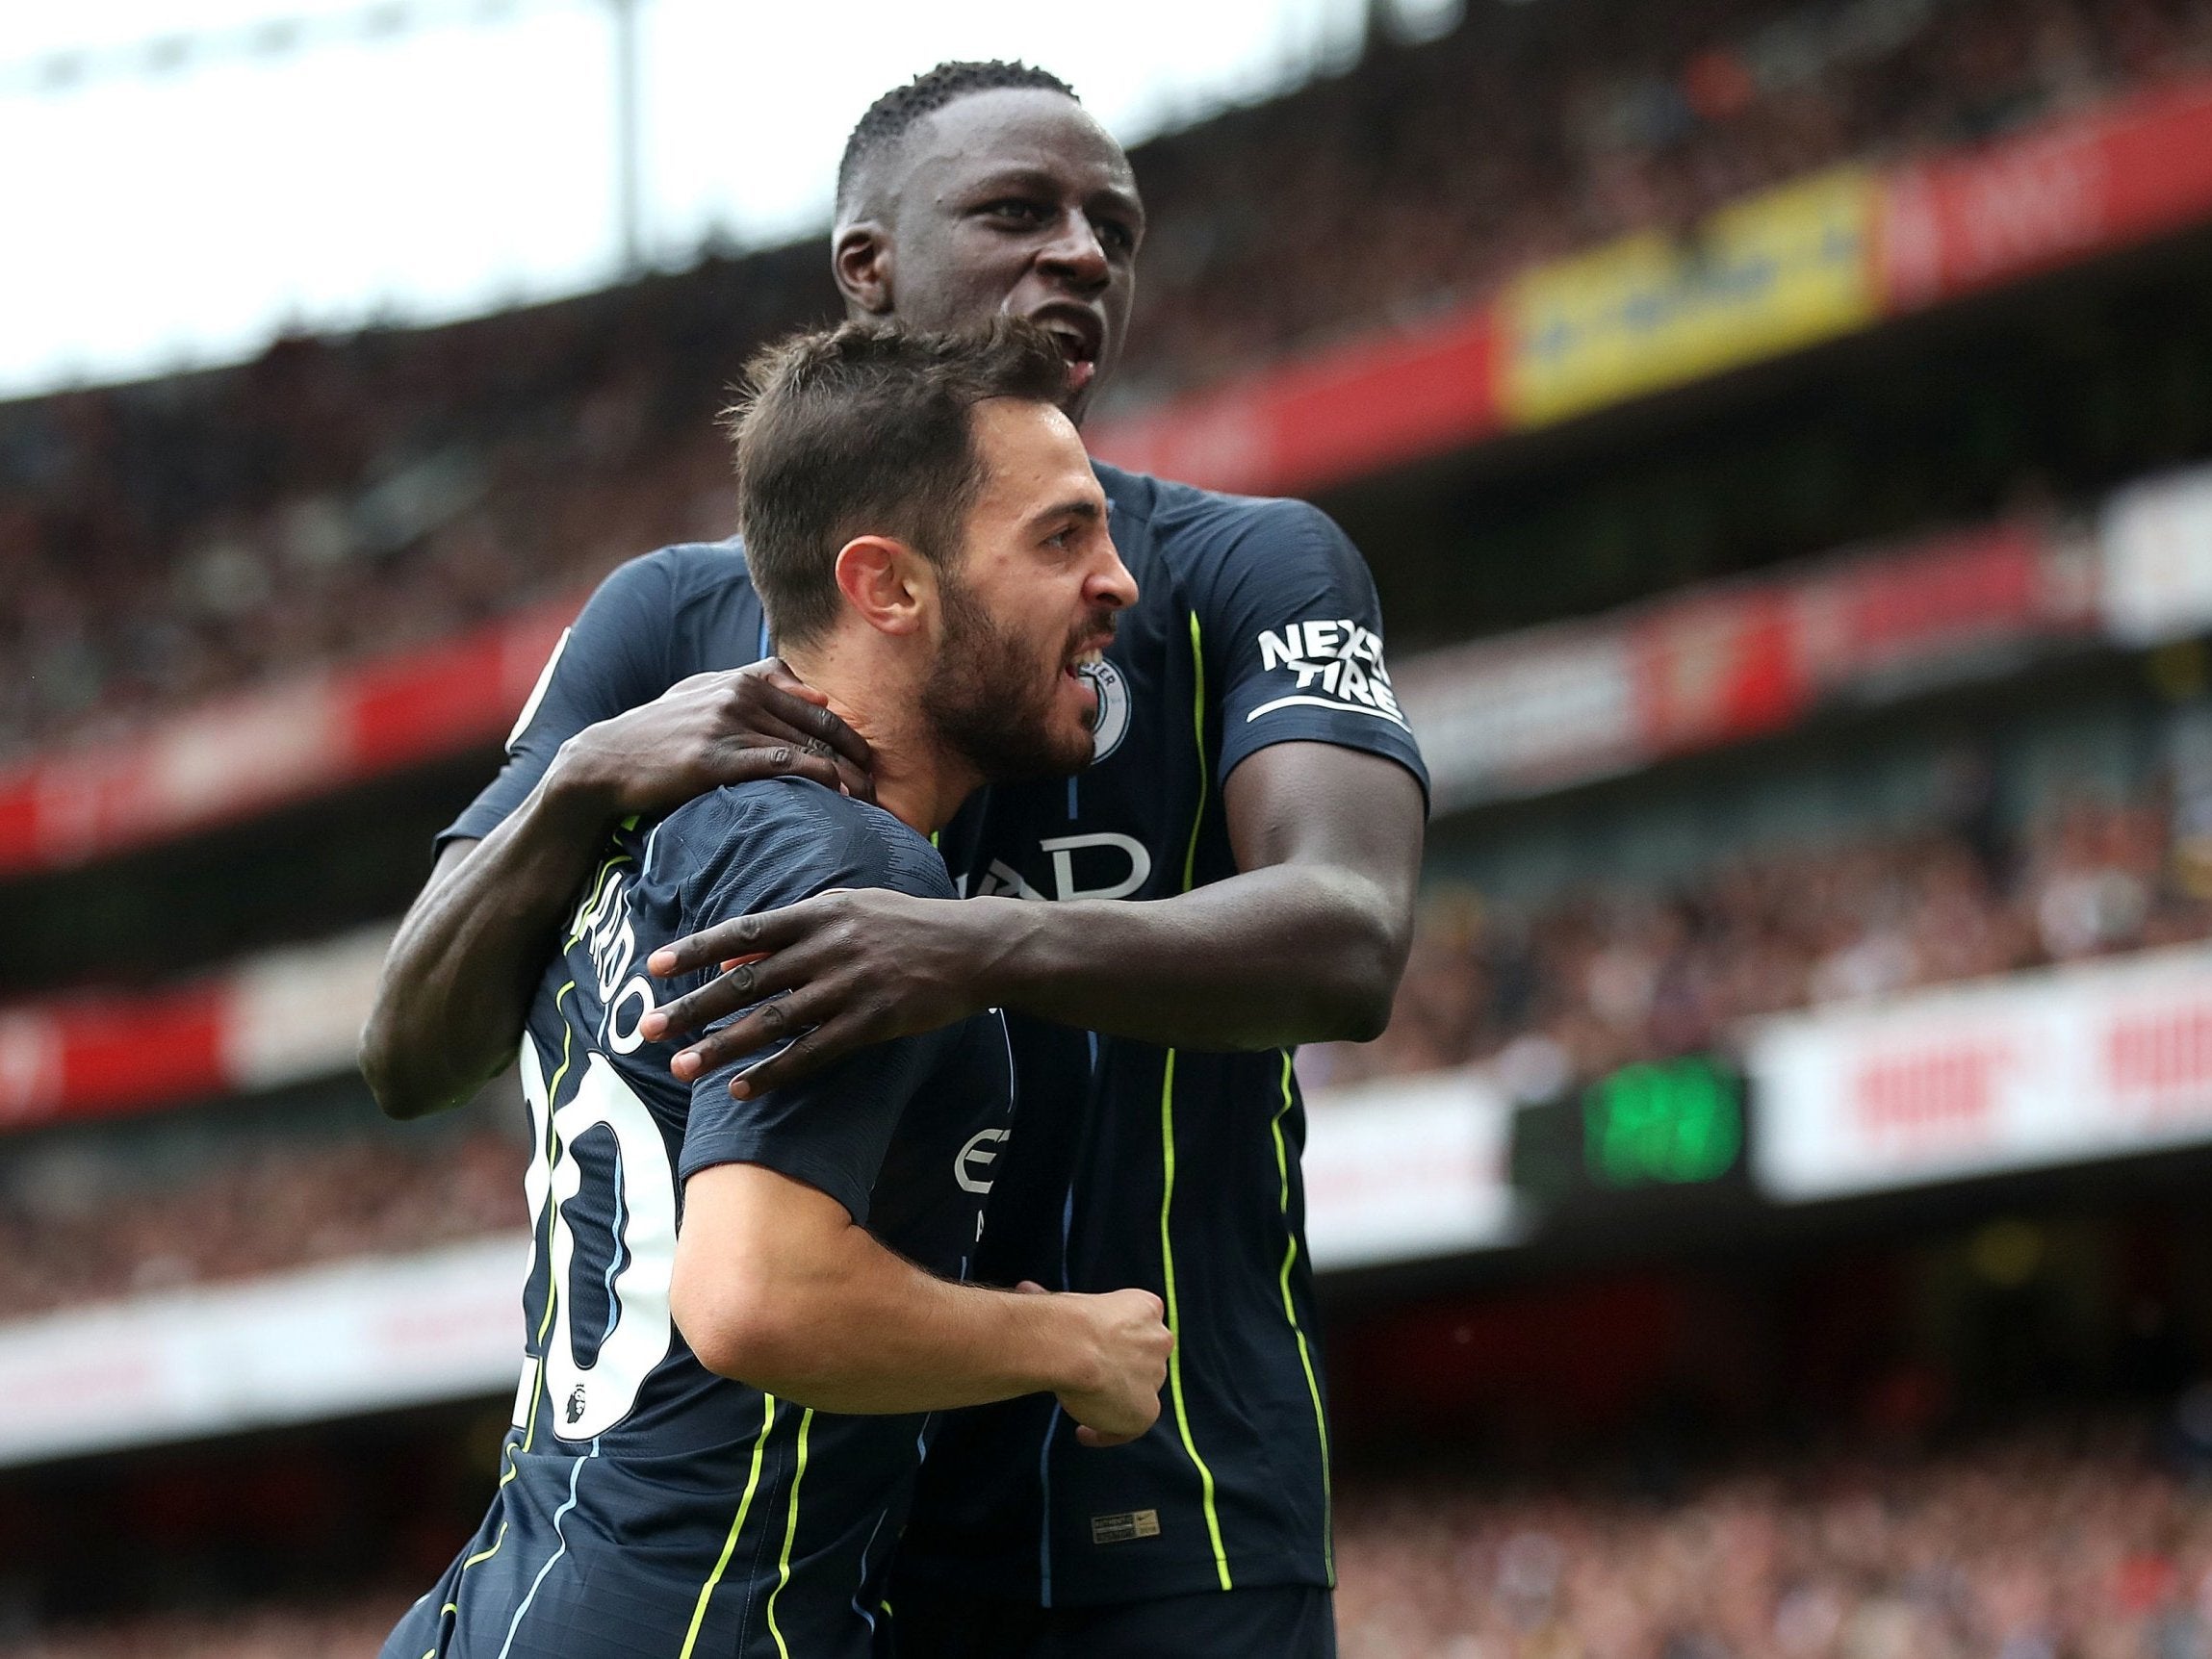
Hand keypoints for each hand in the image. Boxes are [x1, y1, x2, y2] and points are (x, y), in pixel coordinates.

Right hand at [548, 659, 872, 818]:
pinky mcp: (717, 758)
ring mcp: (728, 724)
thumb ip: (755, 685)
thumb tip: (814, 694)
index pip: (815, 704)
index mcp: (743, 678)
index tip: (868, 759)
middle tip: (882, 782)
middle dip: (856, 755)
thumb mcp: (701, 695)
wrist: (604, 764)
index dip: (848, 732)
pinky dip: (818, 776)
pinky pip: (783, 763)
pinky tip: (840, 794)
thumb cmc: (658, 735)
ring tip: (872, 798)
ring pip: (808, 745)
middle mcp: (740, 694)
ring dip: (847, 773)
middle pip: (820, 725)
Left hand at [641, 888, 1005, 1094]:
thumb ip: (794, 929)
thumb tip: (733, 958)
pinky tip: (741, 1089)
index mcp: (820, 912)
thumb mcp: (851, 908)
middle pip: (747, 981)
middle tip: (649, 1031)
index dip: (696, 949)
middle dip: (693, 1007)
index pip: (744, 931)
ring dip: (722, 1047)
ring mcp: (851, 987)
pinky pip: (812, 1053)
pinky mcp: (873, 1023)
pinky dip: (773, 1072)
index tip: (654, 966)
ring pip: (772, 1021)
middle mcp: (829, 947)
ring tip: (683, 1068)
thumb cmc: (906, 925)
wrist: (973, 948)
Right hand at [1022, 1282, 1170, 1447]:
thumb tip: (1024, 1288)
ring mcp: (1155, 1377)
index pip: (1139, 1324)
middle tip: (1087, 1378)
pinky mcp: (1146, 1411)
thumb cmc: (1065, 1319)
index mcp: (1146, 1307)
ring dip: (1115, 1398)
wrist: (1073, 1346)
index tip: (1094, 1348)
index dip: (1118, 1338)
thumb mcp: (1065, 1302)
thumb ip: (1057, 1304)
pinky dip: (1107, 1432)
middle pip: (1144, 1359)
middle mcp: (1159, 1340)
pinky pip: (1129, 1427)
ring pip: (1139, 1391)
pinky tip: (1083, 1432)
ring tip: (1081, 1404)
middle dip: (1121, 1368)